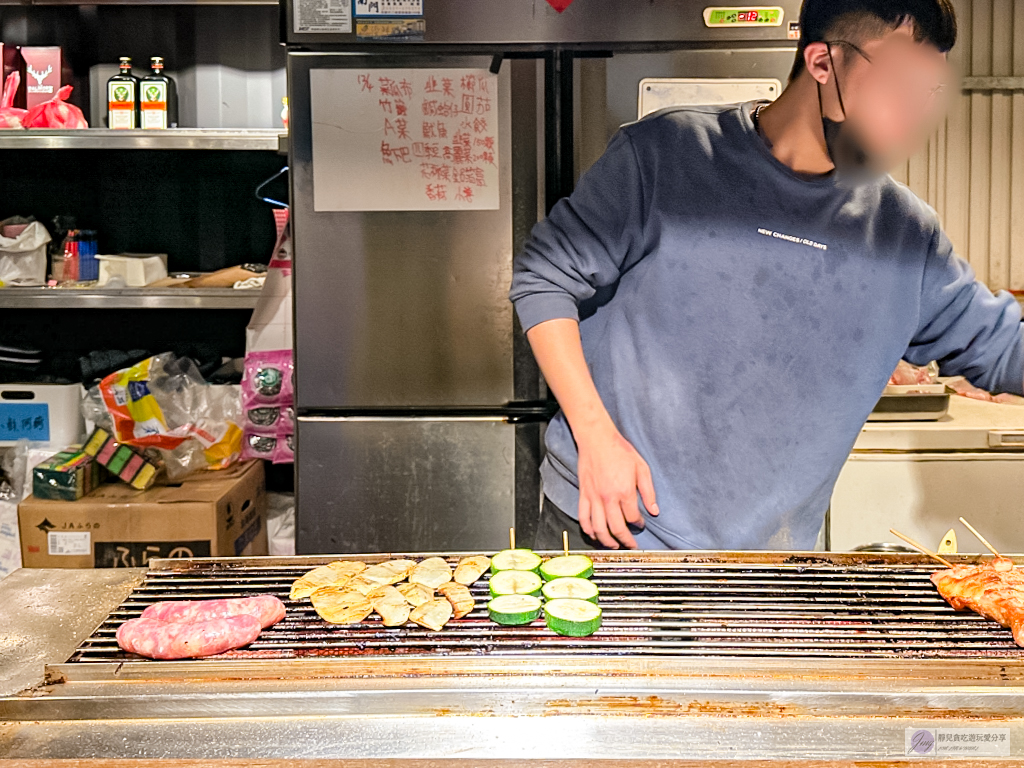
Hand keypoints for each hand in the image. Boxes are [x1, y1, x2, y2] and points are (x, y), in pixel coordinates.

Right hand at [575, 424, 658, 548]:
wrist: (597, 439)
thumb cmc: (620, 451)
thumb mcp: (642, 468)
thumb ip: (648, 491)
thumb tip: (654, 510)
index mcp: (625, 491)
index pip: (633, 517)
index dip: (639, 524)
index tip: (642, 524)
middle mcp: (608, 498)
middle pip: (616, 528)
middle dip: (625, 540)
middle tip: (631, 545)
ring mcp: (594, 497)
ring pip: (599, 527)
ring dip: (606, 541)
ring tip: (613, 545)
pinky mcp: (583, 494)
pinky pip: (583, 517)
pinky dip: (588, 529)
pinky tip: (594, 534)